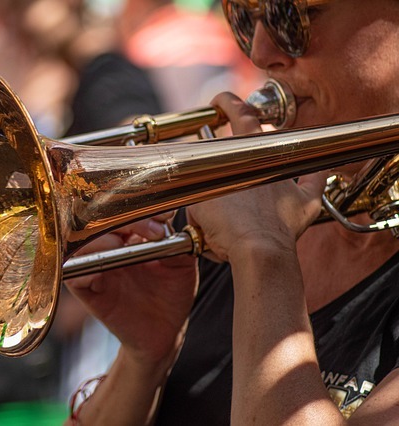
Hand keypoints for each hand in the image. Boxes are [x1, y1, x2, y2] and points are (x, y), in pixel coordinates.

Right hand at [64, 212, 197, 366]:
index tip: (160, 222)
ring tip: (119, 246)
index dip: (138, 211)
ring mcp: (96, 268)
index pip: (122, 212)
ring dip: (100, 241)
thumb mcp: (181, 266)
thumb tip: (166, 225)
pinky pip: (73, 274)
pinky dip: (84, 268)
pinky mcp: (87, 291)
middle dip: (120, 221)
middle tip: (146, 232)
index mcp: (129, 236)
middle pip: (98, 222)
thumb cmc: (171, 296)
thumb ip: (175, 244)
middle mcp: (108, 248)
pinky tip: (102, 270)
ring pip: (81, 244)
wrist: (164, 332)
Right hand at [187, 92, 326, 262]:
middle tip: (234, 117)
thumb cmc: (226, 229)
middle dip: (245, 119)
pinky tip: (317, 169)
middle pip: (261, 130)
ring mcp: (288, 179)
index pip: (238, 114)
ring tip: (258, 154)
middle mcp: (268, 160)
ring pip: (284, 152)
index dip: (227, 102)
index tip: (219, 101)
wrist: (256, 251)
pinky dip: (315, 174)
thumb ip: (200, 190)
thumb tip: (198, 190)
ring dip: (271, 149)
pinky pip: (315, 181)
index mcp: (242, 154)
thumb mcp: (198, 205)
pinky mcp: (304, 201)